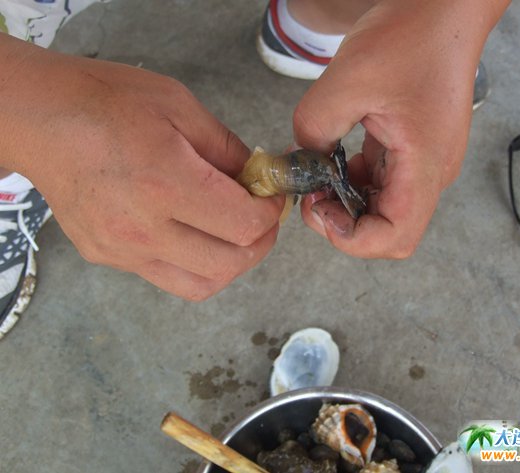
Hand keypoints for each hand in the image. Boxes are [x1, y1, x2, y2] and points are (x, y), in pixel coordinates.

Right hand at [0, 35, 283, 299]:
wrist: (38, 118)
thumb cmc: (106, 101)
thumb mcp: (179, 106)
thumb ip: (227, 148)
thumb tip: (258, 179)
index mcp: (166, 183)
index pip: (244, 224)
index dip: (271, 213)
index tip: (273, 197)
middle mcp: (144, 228)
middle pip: (229, 264)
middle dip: (260, 243)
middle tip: (262, 218)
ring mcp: (122, 250)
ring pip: (201, 285)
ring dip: (231, 264)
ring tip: (234, 234)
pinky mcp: (107, 257)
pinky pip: (167, 277)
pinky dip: (195, 264)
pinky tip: (193, 232)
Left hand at [293, 0, 509, 257]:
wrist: (445, 11)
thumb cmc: (412, 37)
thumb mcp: (347, 78)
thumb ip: (314, 127)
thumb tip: (302, 160)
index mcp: (424, 164)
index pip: (395, 238)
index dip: (351, 239)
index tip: (318, 208)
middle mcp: (431, 174)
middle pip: (387, 231)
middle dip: (342, 220)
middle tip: (311, 191)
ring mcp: (424, 165)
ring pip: (382, 210)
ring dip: (345, 200)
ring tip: (317, 171)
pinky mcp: (415, 152)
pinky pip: (382, 184)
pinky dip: (353, 180)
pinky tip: (334, 157)